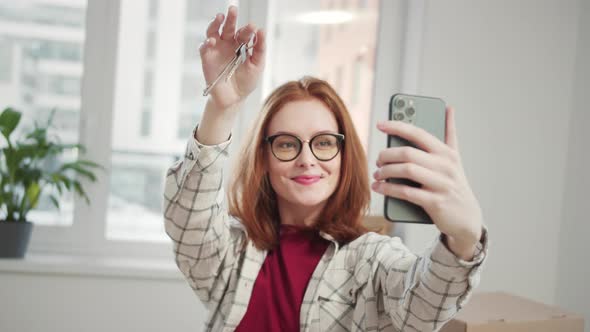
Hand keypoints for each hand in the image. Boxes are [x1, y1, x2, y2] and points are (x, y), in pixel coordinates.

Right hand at [199, 6, 265, 109]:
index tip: (253, 28)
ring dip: (215, 24)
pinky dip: (206, 43)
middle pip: (228, 27)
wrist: (234, 99)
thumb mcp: (258, 65)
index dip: (248, 30)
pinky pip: (204, 48)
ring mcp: (216, 50)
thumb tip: (262, 30)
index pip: (244, 33)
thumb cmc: (247, 82)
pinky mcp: (206, 59)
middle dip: (230, 18)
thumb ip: (260, 49)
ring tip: (220, 17)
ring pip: (213, 32)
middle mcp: (227, 45)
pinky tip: (212, 40)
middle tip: (233, 9)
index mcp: (241, 45)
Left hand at [372, 106, 483, 252]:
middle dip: (387, 155)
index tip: (380, 124)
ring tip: (377, 175)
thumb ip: (450, 134)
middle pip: (408, 153)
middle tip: (377, 160)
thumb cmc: (454, 185)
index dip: (397, 126)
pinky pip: (406, 192)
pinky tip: (379, 188)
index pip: (418, 134)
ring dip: (386, 171)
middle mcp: (445, 166)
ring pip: (406, 170)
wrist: (467, 219)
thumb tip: (449, 108)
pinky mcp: (435, 202)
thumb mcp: (454, 159)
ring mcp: (441, 184)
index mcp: (447, 153)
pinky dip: (389, 189)